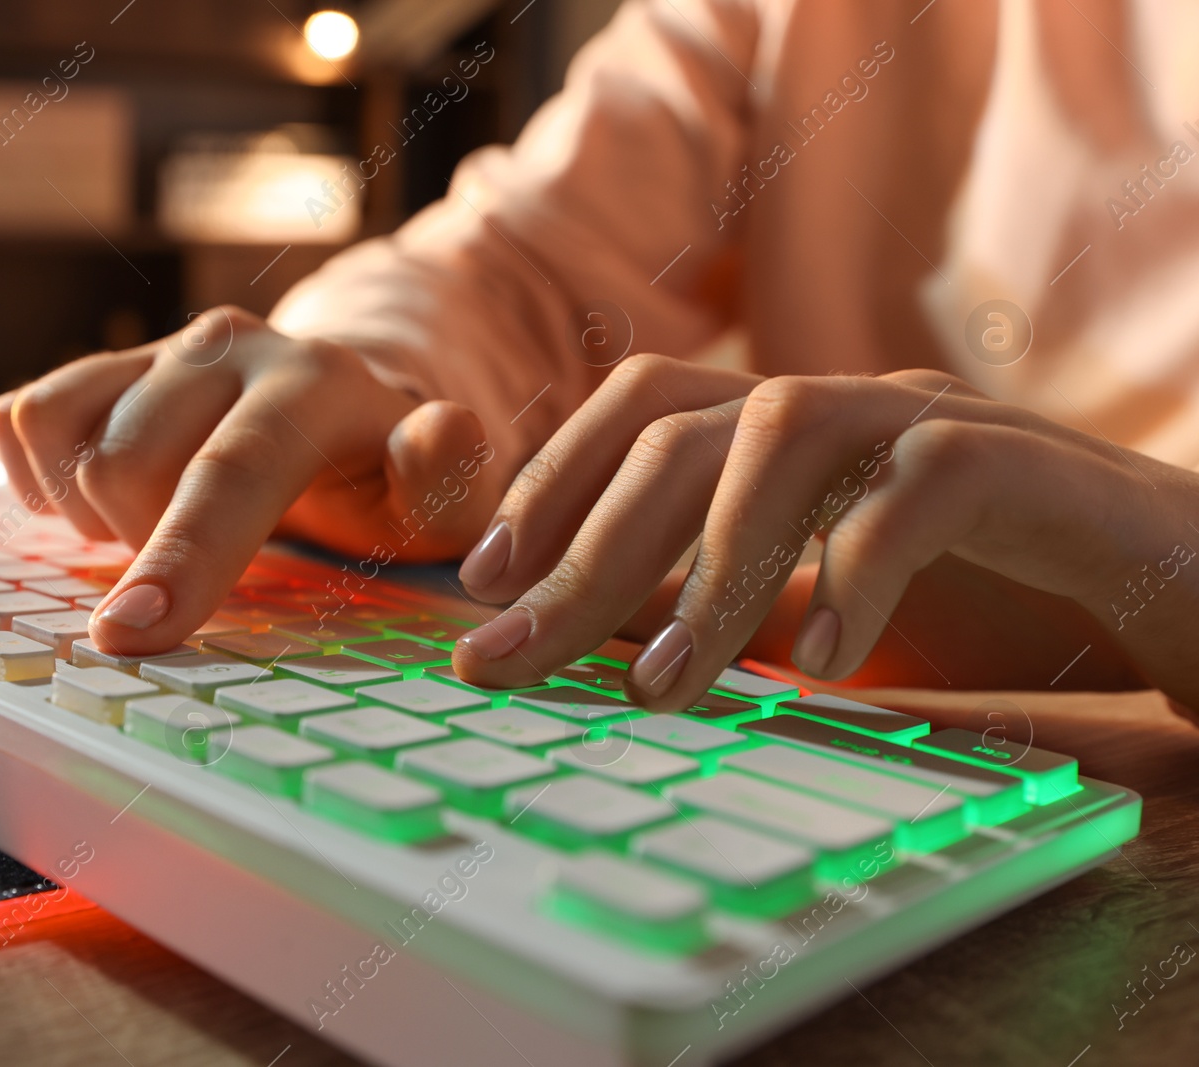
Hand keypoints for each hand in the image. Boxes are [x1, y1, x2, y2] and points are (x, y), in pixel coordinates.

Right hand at [0, 307, 496, 652]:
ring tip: (164, 526)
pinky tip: (108, 502)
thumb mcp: (434, 501)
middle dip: (146, 545)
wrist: (331, 419)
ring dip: (99, 515)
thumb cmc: (378, 486)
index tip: (127, 632)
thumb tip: (440, 430)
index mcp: (318, 384)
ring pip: (67, 445)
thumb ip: (444, 474)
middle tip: (201, 560)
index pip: (235, 468)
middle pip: (128, 468)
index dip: (180, 552)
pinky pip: (22, 420)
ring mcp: (160, 347)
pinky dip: (43, 481)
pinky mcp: (104, 359)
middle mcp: (232, 347)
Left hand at [452, 357, 1198, 709]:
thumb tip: (594, 654)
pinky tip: (822, 666)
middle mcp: (845, 405)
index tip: (483, 580)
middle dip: (584, 543)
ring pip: (783, 434)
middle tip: (514, 652)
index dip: (550, 478)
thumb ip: (725, 600)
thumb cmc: (989, 597)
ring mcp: (931, 421)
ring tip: (656, 686)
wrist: (1177, 580)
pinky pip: (921, 491)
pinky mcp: (1023, 466)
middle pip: (682, 428)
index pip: (644, 408)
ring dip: (705, 566)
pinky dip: (855, 573)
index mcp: (790, 429)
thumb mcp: (825, 600)